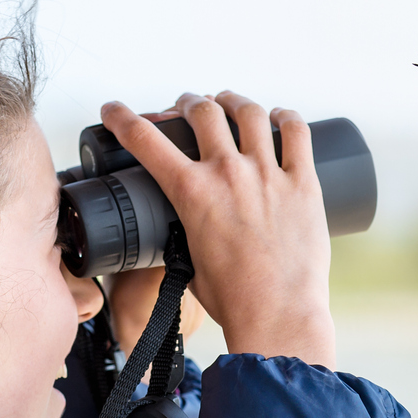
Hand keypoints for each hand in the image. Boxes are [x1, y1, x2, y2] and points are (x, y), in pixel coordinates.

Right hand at [100, 91, 334, 368]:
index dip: (121, 117)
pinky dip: (286, 117)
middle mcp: (228, 173)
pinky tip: (280, 117)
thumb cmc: (233, 299)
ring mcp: (268, 174)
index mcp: (191, 192)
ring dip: (233, 101)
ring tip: (229, 102)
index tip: (113, 110)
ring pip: (249, 112)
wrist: (277, 315)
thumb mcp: (189, 259)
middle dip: (188, 104)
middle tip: (188, 107)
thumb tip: (183, 227)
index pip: (145, 139)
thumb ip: (184, 234)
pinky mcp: (303, 184)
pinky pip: (297, 132)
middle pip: (202, 112)